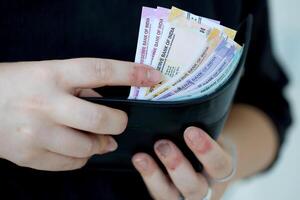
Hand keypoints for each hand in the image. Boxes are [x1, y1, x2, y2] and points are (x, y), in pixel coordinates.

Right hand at [0, 58, 160, 170]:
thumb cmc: (17, 84)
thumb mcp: (47, 73)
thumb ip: (79, 86)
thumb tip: (109, 101)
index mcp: (52, 75)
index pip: (100, 71)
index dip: (131, 74)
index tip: (154, 77)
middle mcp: (45, 104)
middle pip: (100, 119)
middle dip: (119, 123)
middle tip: (120, 123)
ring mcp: (36, 133)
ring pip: (87, 148)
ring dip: (100, 144)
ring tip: (99, 138)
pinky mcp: (29, 156)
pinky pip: (70, 164)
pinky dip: (81, 157)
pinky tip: (76, 148)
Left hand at [132, 127, 234, 199]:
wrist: (202, 161)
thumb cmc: (205, 141)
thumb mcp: (211, 134)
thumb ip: (202, 127)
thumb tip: (180, 105)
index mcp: (220, 169)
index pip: (220, 165)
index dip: (207, 151)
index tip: (191, 131)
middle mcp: (203, 187)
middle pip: (194, 187)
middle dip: (177, 165)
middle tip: (162, 144)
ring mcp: (182, 195)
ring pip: (170, 195)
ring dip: (154, 176)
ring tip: (141, 157)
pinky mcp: (165, 195)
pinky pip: (156, 193)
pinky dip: (146, 177)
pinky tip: (138, 160)